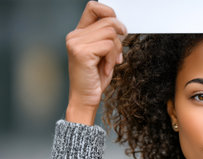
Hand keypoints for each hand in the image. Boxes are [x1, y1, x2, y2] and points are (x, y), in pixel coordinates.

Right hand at [65, 1, 126, 124]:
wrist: (85, 98)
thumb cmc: (95, 78)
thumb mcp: (104, 54)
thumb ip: (107, 37)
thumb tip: (120, 26)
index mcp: (79, 33)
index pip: (93, 7)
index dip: (109, 12)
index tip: (119, 29)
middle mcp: (75, 36)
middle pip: (108, 21)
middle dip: (119, 39)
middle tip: (117, 55)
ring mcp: (76, 43)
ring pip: (111, 34)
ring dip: (116, 51)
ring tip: (109, 64)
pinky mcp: (82, 52)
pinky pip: (109, 46)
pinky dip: (112, 59)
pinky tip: (105, 69)